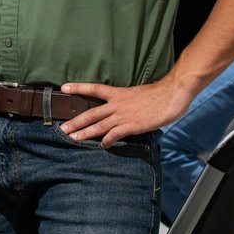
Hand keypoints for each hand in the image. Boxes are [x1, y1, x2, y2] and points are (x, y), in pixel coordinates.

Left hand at [59, 78, 197, 147]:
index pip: (93, 88)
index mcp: (118, 93)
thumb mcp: (138, 93)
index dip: (78, 88)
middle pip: (91, 113)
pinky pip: (115, 134)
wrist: (171, 94)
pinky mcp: (132, 125)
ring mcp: (123, 115)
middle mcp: (117, 104)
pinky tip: (102, 145)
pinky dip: (107, 141)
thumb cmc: (159, 94)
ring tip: (73, 138)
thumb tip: (124, 108)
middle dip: (75, 121)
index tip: (63, 88)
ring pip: (99, 125)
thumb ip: (128, 101)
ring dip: (85, 132)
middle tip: (62, 128)